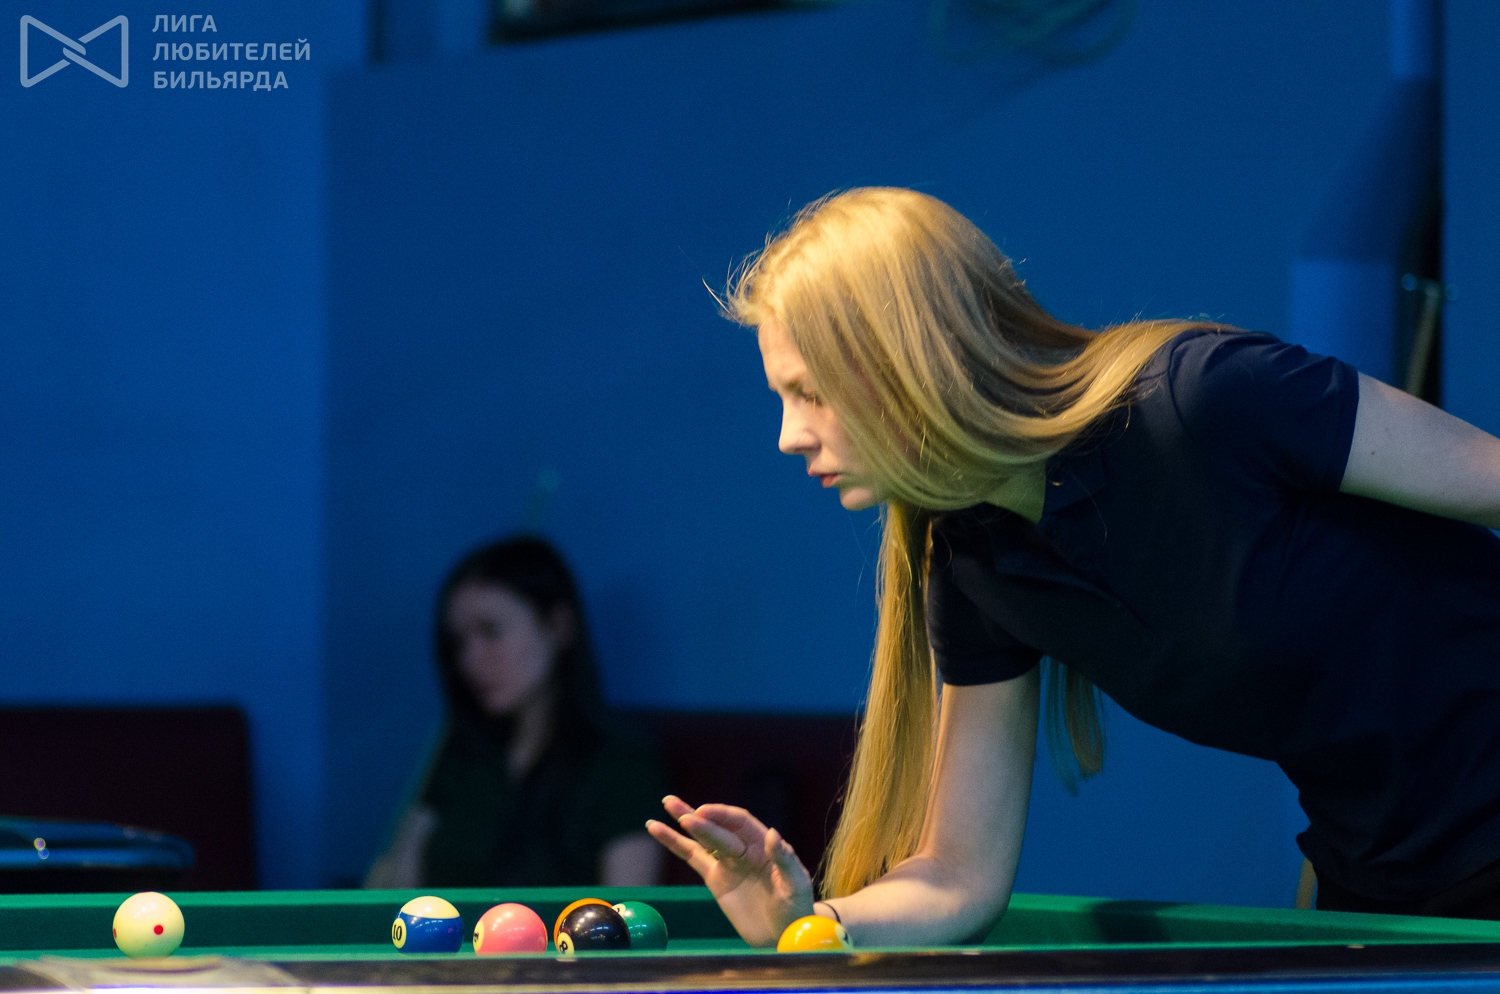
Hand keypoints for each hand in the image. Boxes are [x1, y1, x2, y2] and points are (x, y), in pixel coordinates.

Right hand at [646, 795, 814, 945]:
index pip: (740, 822)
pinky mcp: (715, 879)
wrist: (784, 935)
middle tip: (680, 813)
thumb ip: (785, 860)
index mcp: (764, 845)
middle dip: (700, 821)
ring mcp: (728, 863)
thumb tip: (773, 833)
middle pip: (718, 829)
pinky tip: (658, 829)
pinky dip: (675, 843)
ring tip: (667, 802)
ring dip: (684, 820)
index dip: (722, 816)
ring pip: (702, 837)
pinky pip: (692, 857)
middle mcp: (744, 849)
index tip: (704, 813)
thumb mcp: (796, 885)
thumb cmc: (796, 907)